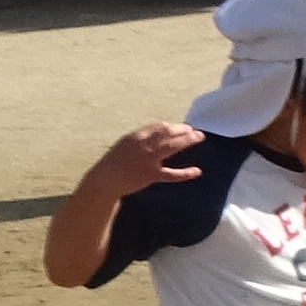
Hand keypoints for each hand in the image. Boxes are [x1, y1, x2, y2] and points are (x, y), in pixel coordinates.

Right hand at [84, 120, 206, 199]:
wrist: (106, 179)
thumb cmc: (115, 161)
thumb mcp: (126, 143)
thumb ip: (142, 137)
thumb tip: (160, 131)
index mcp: (136, 136)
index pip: (158, 126)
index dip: (171, 126)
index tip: (180, 127)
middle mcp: (143, 145)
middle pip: (167, 132)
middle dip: (183, 129)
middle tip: (194, 130)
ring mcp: (148, 160)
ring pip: (172, 146)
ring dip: (187, 140)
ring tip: (200, 137)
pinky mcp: (151, 175)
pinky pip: (171, 174)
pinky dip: (185, 173)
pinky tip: (197, 171)